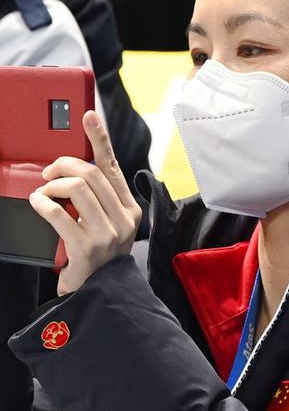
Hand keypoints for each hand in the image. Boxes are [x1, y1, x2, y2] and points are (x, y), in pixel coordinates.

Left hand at [29, 111, 141, 295]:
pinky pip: (59, 213)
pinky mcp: (87, 247)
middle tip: (49, 172)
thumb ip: (98, 199)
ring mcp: (108, 234)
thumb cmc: (97, 255)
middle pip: (91, 174)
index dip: (100, 139)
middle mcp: (124, 219)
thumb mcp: (106, 223)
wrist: (99, 293)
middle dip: (64, 165)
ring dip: (53, 185)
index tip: (88, 117)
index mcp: (130, 209)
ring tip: (44, 192)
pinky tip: (37, 202)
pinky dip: (43, 203)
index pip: (113, 167)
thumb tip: (74, 169)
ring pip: (77, 188)